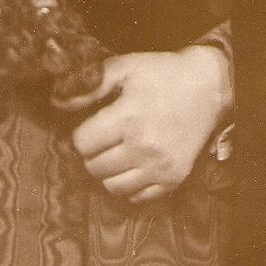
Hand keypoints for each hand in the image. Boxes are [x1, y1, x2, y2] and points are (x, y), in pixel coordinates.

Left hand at [55, 47, 231, 203]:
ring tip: (117, 152)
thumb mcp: (124, 68)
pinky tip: (134, 165)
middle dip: (93, 153)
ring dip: (108, 171)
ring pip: (112, 187)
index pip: (82, 143)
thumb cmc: (162, 74)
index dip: (82, 133)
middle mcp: (144, 148)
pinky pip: (138, 197)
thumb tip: (57, 102)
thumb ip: (89, 87)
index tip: (93, 125)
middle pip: (94, 167)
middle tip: (104, 138)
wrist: (208, 87)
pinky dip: (130, 185)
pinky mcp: (174, 179)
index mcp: (129, 119)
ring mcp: (161, 168)